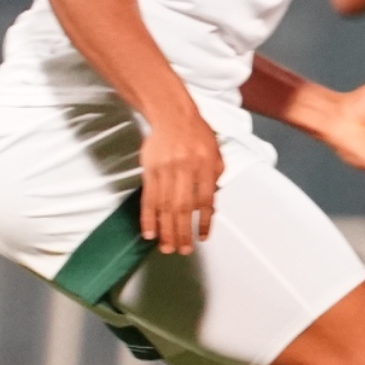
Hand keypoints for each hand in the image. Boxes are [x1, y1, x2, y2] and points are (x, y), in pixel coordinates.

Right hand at [140, 108, 223, 254]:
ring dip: (166, 230)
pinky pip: (148, 198)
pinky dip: (148, 217)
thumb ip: (215, 177)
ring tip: (167, 247)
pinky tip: (149, 232)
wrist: (172, 115)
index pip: (205, 200)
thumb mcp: (215, 152)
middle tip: (183, 250)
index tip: (202, 237)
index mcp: (205, 165)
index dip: (204, 221)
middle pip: (183, 207)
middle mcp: (185, 169)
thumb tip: (211, 205)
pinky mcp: (150, 170)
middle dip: (183, 232)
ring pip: (165, 206)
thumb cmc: (197, 134)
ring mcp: (166, 170)